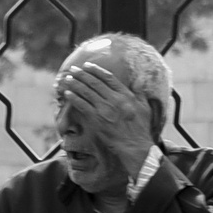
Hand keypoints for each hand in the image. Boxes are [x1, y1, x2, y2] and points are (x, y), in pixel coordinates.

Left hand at [51, 60, 152, 200]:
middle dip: (82, 74)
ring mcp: (104, 109)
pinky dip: (74, 97)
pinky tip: (67, 93)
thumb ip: (141, 93)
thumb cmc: (141, 129)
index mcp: (126, 95)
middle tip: (73, 69)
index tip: (87, 65)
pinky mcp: (96, 119)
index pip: (108, 78)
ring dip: (75, 83)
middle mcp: (114, 99)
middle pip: (94, 82)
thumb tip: (139, 80)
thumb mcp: (145, 107)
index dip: (96, 70)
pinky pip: (82, 105)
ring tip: (68, 78)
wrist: (135, 147)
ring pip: (86, 92)